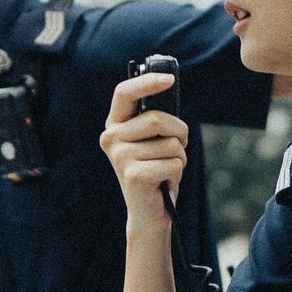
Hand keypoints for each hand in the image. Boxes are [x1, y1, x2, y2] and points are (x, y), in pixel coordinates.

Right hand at [100, 72, 187, 230]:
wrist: (149, 213)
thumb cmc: (156, 170)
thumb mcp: (154, 140)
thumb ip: (156, 117)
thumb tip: (168, 84)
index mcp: (114, 125)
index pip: (124, 93)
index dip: (147, 82)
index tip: (169, 78)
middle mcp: (111, 139)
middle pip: (157, 119)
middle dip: (179, 133)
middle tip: (176, 149)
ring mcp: (120, 157)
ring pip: (172, 144)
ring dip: (179, 158)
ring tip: (165, 170)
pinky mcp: (134, 176)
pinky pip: (175, 163)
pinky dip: (178, 173)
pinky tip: (164, 182)